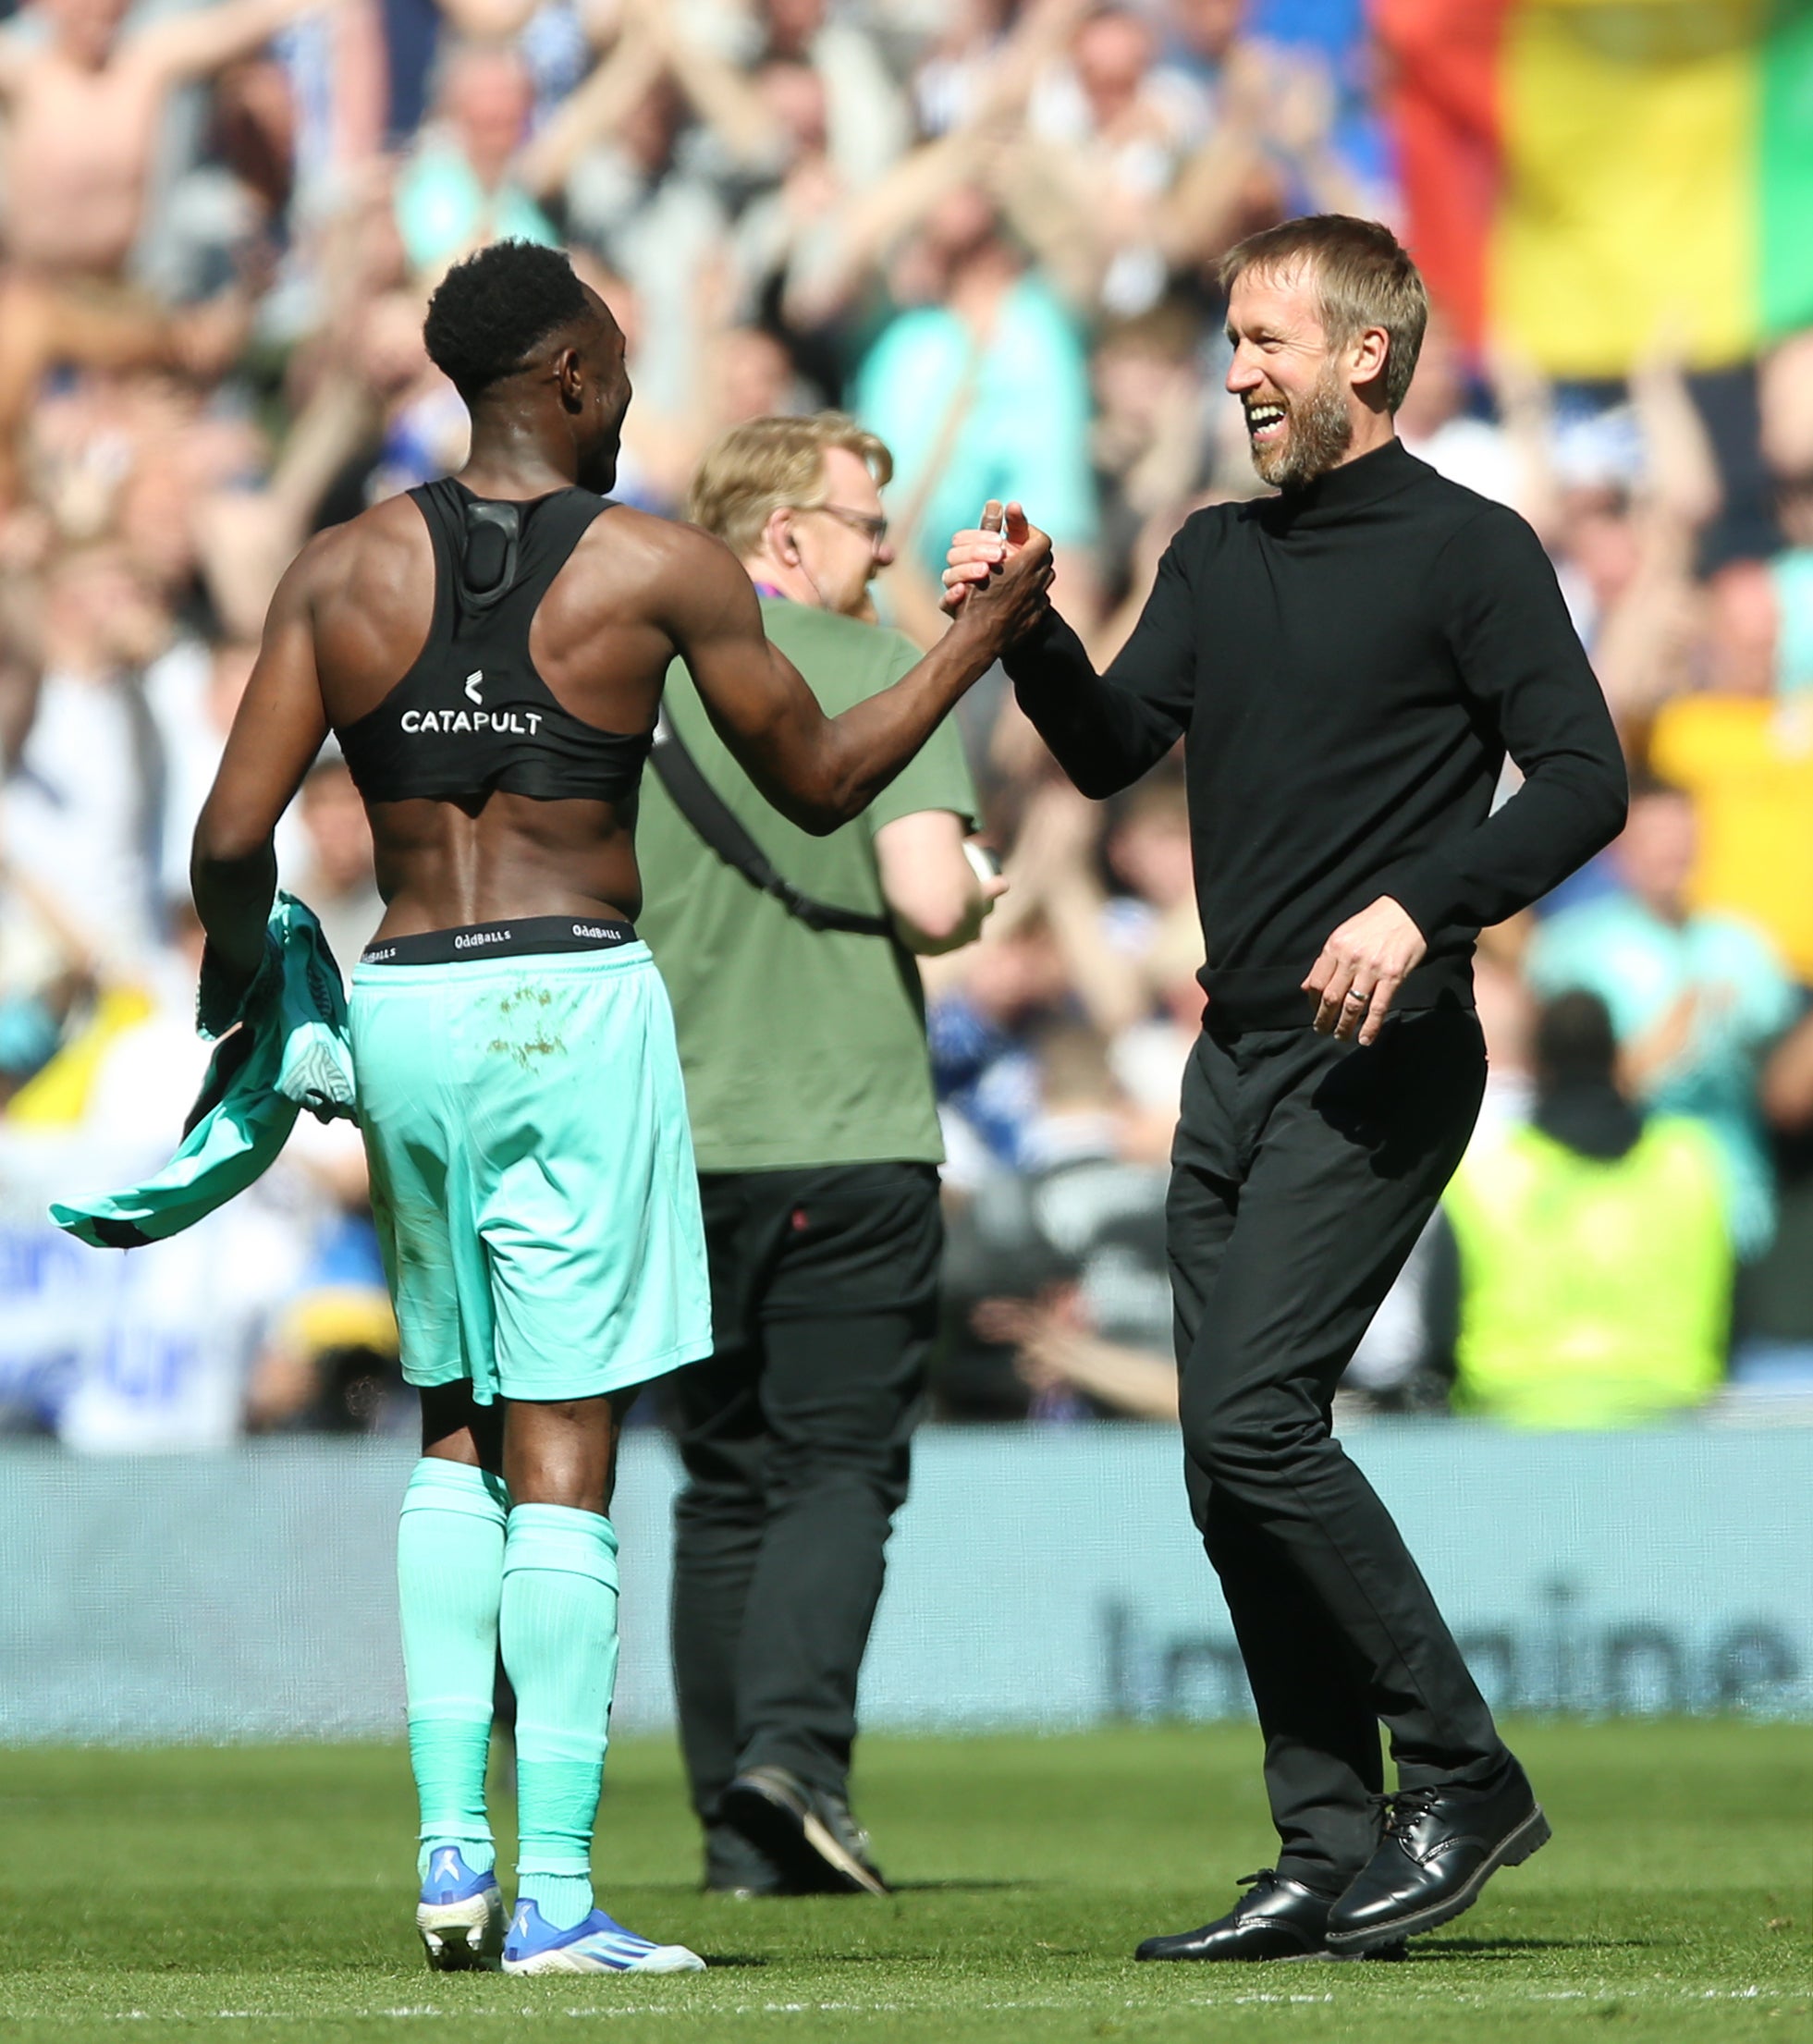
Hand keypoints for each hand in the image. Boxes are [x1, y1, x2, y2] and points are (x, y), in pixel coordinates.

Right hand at [951, 507, 1052, 653]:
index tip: (1016, 535)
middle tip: (1016, 552)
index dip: (1030, 534)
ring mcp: (1039, 602)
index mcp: (1028, 565)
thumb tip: (997, 502)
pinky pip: (1039, 601)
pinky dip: (1030, 594)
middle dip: (1032, 553)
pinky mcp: (1036, 619)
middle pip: (1045, 560)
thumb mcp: (979, 560)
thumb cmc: (975, 598)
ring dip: (1033, 573)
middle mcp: (1038, 582)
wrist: (978, 640)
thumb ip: (990, 530)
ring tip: (1016, 572)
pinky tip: (1015, 596)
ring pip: (1044, 580)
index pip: (1042, 540)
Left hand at [1302, 896, 1426, 1044]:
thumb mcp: (1343, 935)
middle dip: (1324, 1019)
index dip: (1313, 1003)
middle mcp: (1350, 958)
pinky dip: (1370, 1027)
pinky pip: (1378, 1007)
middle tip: (1323, 1031)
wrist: (1408, 911)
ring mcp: (1372, 968)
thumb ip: (1325, 961)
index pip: (1316, 982)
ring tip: (1341, 1036)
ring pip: (1352, 1006)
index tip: (1316, 1012)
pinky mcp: (1392, 976)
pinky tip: (1365, 1039)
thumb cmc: (1374, 923)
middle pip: (1331, 997)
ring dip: (1344, 1026)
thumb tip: (1306, 988)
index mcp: (1335, 947)